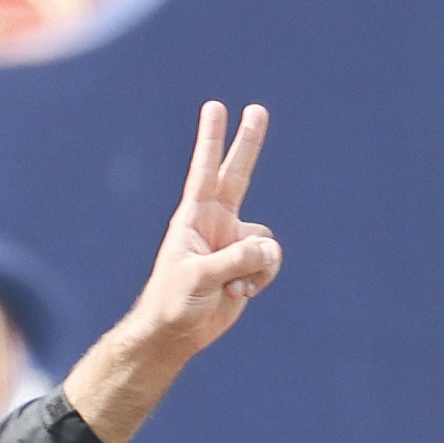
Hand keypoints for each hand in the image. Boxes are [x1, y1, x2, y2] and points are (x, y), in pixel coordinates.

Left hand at [64, 100, 281, 442]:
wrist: (176, 334)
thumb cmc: (173, 303)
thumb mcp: (199, 279)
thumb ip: (235, 259)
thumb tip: (269, 250)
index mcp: (193, 219)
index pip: (204, 171)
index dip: (211, 140)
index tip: (215, 108)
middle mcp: (215, 224)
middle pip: (238, 175)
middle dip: (248, 144)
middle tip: (257, 110)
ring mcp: (232, 242)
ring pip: (266, 240)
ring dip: (256, 266)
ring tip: (230, 287)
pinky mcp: (247, 264)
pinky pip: (270, 261)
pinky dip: (261, 279)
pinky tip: (238, 294)